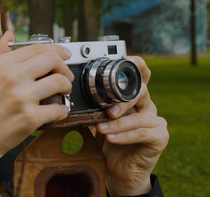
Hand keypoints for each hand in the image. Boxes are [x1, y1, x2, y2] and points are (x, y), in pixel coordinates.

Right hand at [0, 31, 72, 195]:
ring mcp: (21, 97)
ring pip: (59, 82)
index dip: (54, 50)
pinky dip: (62, 110)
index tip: (62, 55)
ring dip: (66, 86)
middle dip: (64, 66)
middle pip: (52, 60)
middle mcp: (11, 77)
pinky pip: (58, 109)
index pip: (36, 48)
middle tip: (65, 75)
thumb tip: (8, 35)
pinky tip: (58, 111)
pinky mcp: (30, 117)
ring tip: (63, 92)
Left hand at [95, 56, 168, 195]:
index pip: (139, 75)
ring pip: (139, 115)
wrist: (116, 169)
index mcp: (132, 97)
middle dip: (122, 100)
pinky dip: (125, 135)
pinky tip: (111, 138)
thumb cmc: (106, 141)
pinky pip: (143, 133)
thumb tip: (71, 96)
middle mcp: (146, 105)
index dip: (135, 66)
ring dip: (119, 122)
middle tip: (106, 111)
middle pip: (140, 92)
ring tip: (102, 128)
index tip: (124, 60)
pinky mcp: (160, 136)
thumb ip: (91, 107)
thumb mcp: (96, 120)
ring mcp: (155, 120)